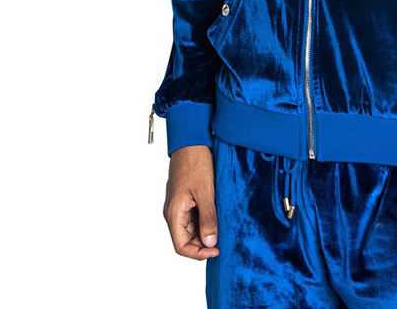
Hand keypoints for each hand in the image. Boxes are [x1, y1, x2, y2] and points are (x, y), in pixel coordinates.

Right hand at [163, 145, 219, 259]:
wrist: (191, 143)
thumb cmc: (195, 163)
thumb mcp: (205, 192)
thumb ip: (208, 218)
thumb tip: (210, 242)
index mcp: (174, 213)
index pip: (181, 246)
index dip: (198, 253)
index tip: (216, 250)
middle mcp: (173, 213)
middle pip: (186, 240)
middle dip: (203, 244)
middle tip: (222, 240)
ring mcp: (179, 206)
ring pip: (190, 230)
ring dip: (205, 233)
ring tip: (222, 229)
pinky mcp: (185, 200)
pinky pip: (194, 218)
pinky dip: (205, 221)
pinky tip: (217, 217)